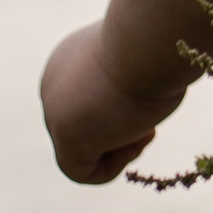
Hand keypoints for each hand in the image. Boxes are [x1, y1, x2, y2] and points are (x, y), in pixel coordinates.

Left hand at [40, 24, 173, 185]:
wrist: (149, 39)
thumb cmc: (157, 43)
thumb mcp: (146, 60)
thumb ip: (132, 84)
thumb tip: (138, 111)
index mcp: (70, 60)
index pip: (89, 102)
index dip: (123, 110)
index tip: (150, 98)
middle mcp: (54, 84)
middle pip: (86, 128)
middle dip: (122, 130)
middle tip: (150, 118)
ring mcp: (54, 110)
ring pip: (83, 152)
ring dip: (121, 147)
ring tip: (144, 125)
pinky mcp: (65, 136)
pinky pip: (81, 172)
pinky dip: (113, 167)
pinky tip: (134, 139)